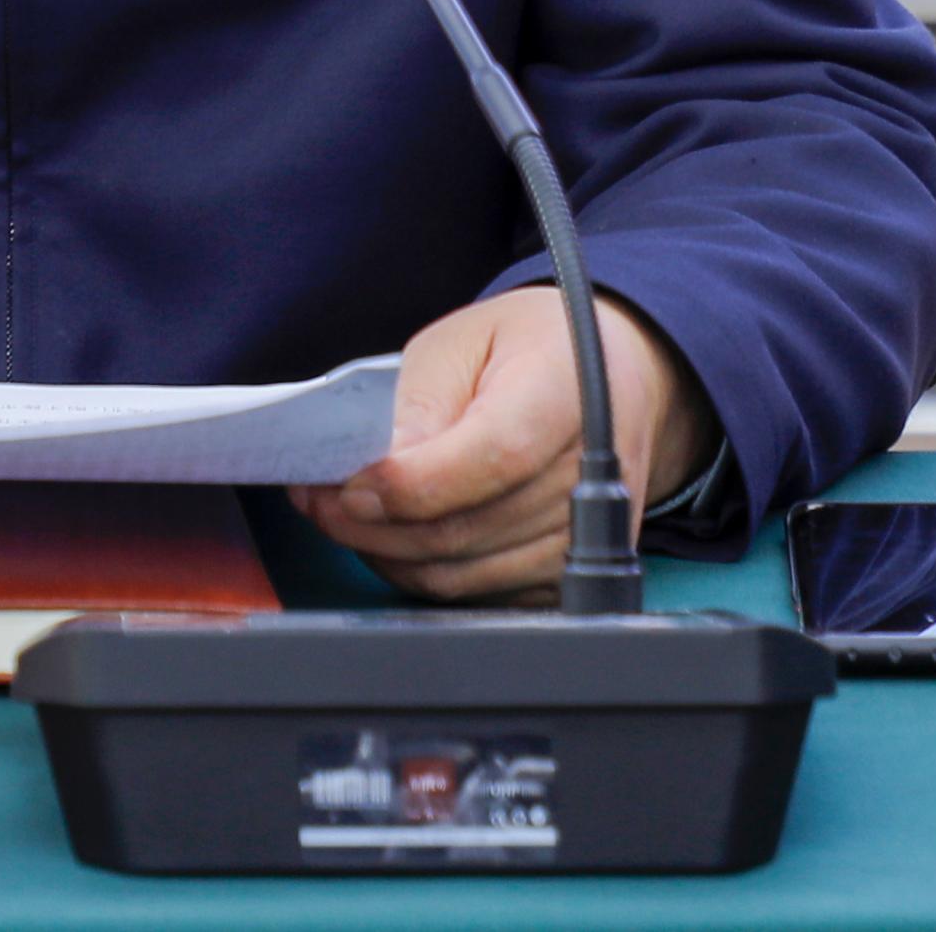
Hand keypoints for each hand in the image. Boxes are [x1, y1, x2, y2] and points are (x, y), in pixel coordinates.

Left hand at [300, 289, 713, 601]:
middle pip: (467, 528)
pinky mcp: (571, 571)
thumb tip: (374, 470)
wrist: (619, 376)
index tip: (346, 486)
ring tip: (342, 518)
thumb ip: (421, 400)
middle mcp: (591, 472)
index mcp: (567, 392)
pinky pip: (481, 595)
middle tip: (315, 501)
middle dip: (372, 526)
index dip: (411, 485)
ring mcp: (588, 534)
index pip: (492, 457)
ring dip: (387, 555)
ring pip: (464, 574)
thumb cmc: (533, 350)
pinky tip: (393, 540)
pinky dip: (424, 574)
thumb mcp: (464, 340)